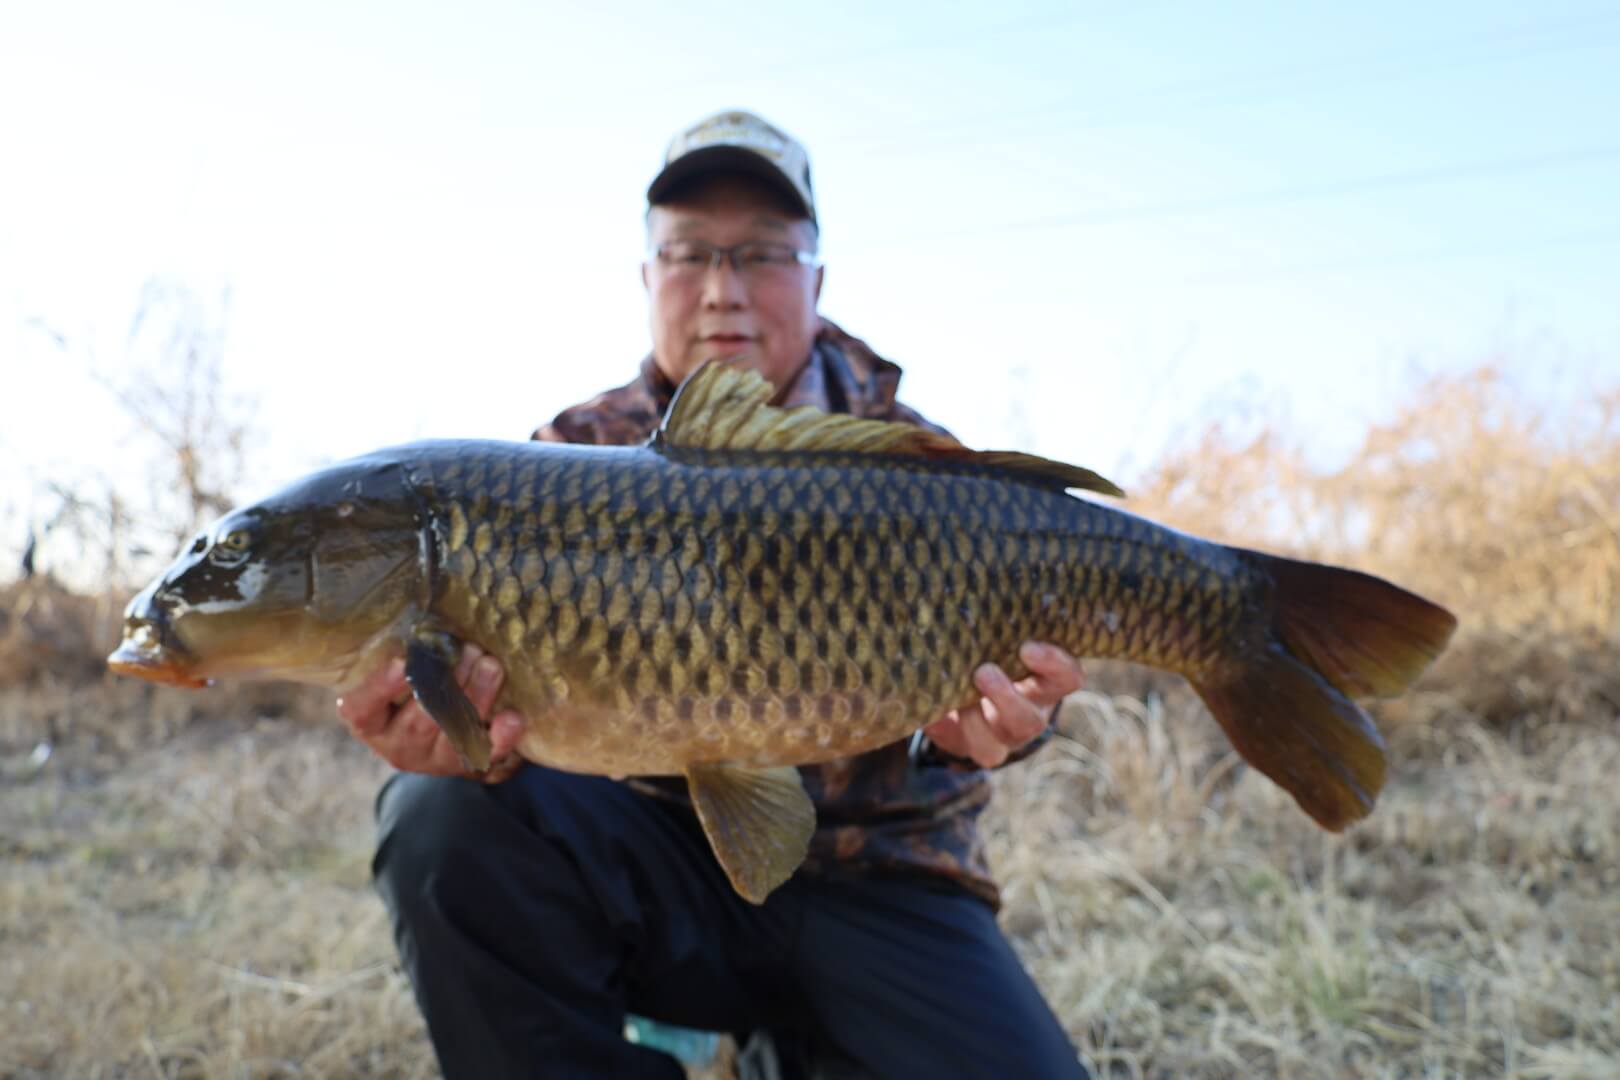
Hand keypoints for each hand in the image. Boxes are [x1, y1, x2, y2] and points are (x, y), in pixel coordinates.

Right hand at [336, 642, 526, 781]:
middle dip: (448, 682)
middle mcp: (396, 745)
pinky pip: (485, 755)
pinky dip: (501, 736)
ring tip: (492, 667)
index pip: (362, 708)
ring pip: (453, 734)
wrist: (439, 723)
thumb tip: (433, 625)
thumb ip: (408, 654)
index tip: (401, 662)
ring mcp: (431, 760)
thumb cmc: (413, 681)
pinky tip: (512, 717)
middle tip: (469, 650)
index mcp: (369, 719)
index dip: (379, 687)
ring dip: (477, 697)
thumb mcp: (398, 669)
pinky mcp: (464, 765)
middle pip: (418, 719)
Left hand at [923, 641, 1082, 767]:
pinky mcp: (975, 749)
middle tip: (983, 672)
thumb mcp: (1003, 640)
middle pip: (1029, 720)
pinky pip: (958, 747)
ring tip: (955, 698)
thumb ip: (998, 627)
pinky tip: (931, 714)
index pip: (1068, 677)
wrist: (976, 701)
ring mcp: (1002, 738)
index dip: (1054, 664)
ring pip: (994, 743)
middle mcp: (1030, 715)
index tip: (1027, 648)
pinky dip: (941, 727)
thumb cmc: (996, 655)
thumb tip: (971, 597)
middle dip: (1005, 698)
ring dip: (972, 719)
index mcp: (1047, 684)